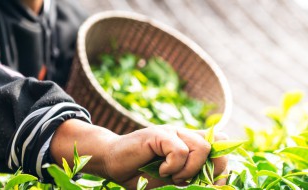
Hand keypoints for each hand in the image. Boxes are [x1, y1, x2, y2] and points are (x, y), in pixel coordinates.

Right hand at [50, 119, 227, 189]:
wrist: (113, 162)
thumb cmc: (140, 172)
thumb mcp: (171, 177)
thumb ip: (190, 174)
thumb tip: (214, 182)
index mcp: (187, 143)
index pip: (220, 141)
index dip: (222, 161)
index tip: (212, 182)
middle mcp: (182, 134)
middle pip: (215, 146)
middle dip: (209, 170)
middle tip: (188, 181)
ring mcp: (171, 132)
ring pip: (201, 147)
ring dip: (189, 170)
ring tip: (172, 176)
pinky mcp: (158, 134)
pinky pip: (180, 151)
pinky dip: (173, 167)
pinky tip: (161, 171)